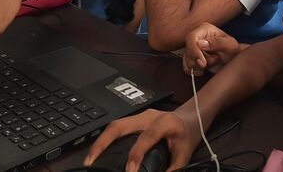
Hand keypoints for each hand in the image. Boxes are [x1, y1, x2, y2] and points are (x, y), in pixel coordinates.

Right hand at [84, 108, 199, 171]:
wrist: (193, 116)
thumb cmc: (189, 134)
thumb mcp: (185, 154)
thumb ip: (173, 169)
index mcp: (165, 123)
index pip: (146, 138)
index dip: (136, 155)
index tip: (129, 171)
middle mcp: (149, 116)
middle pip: (120, 125)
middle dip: (102, 143)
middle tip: (90, 162)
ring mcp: (140, 115)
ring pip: (115, 125)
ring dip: (100, 141)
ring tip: (90, 159)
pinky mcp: (136, 119)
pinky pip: (118, 127)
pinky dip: (106, 139)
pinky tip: (99, 151)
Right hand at [183, 22, 242, 74]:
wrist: (233, 59)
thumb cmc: (233, 50)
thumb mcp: (230, 45)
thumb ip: (218, 43)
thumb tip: (200, 44)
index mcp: (204, 29)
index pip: (191, 38)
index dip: (194, 51)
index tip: (202, 63)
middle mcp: (196, 37)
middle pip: (188, 51)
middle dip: (202, 60)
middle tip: (216, 59)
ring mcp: (192, 48)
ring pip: (187, 61)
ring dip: (200, 66)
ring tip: (214, 61)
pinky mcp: (191, 58)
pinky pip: (187, 67)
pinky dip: (195, 71)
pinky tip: (205, 69)